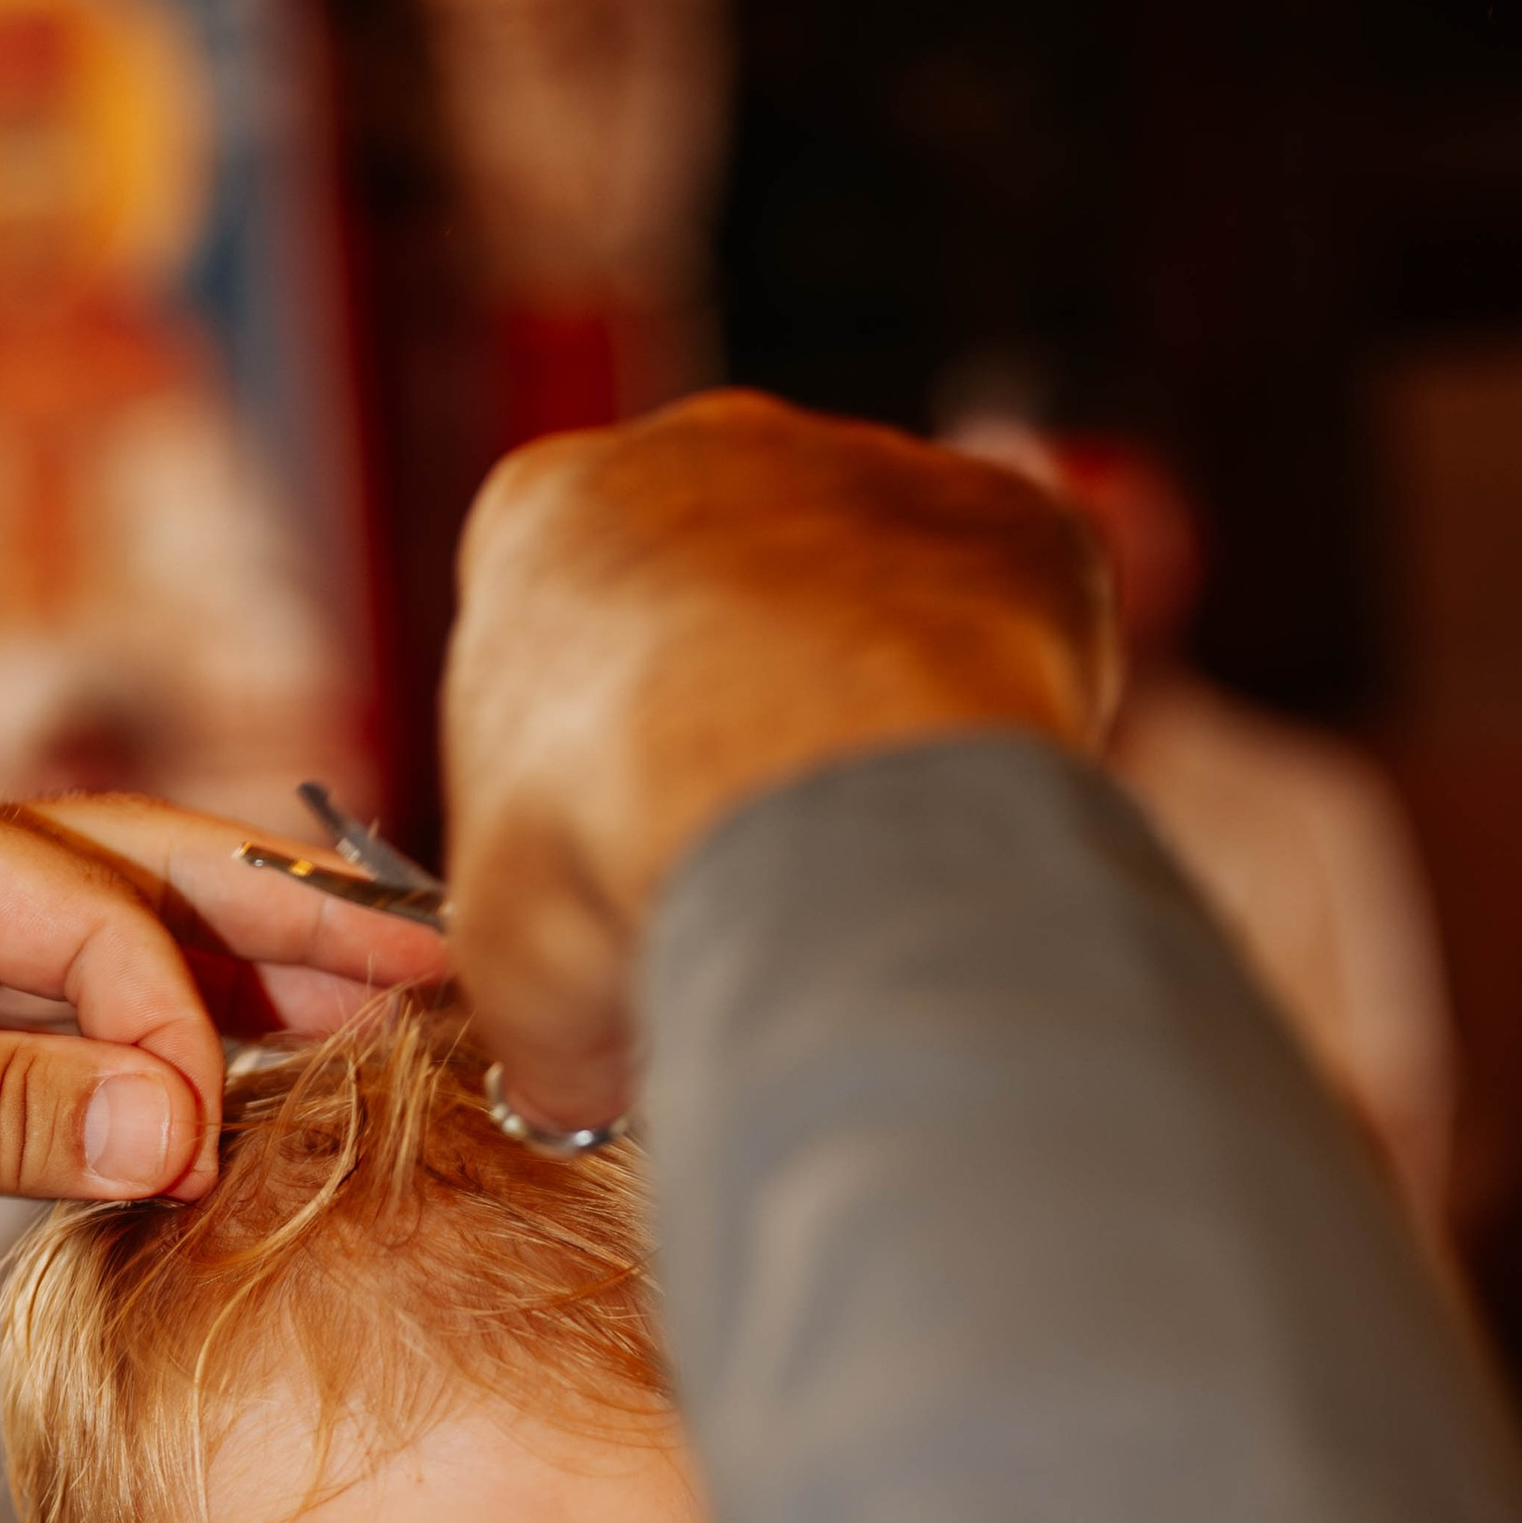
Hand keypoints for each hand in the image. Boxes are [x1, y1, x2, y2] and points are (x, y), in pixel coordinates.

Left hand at [0, 761, 430, 1331]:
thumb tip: (181, 1134)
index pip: (91, 911)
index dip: (175, 1026)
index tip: (216, 1142)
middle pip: (127, 879)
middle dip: (276, 931)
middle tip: (425, 972)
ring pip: (82, 952)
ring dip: (208, 996)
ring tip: (355, 1026)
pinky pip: (20, 1025)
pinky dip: (110, 1059)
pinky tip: (190, 1095)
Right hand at [440, 390, 1117, 1137]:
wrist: (815, 794)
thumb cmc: (620, 847)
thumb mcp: (512, 960)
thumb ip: (544, 990)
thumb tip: (584, 1069)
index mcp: (540, 520)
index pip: (555, 631)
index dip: (591, 763)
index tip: (627, 855)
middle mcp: (701, 453)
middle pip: (716, 595)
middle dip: (736, 719)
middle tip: (754, 869)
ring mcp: (864, 468)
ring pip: (867, 600)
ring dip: (867, 711)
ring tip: (869, 864)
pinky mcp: (1009, 517)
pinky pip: (1005, 617)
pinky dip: (992, 706)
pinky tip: (962, 814)